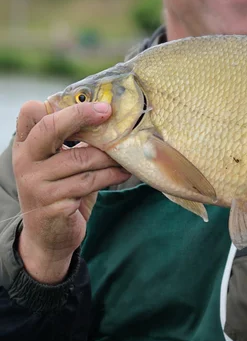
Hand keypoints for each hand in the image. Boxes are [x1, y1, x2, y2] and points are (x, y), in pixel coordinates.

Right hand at [12, 101, 130, 283]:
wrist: (49, 236)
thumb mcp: (62, 164)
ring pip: (81, 159)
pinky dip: (111, 175)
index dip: (61, 106)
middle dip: (80, 116)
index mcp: (26, 146)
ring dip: (109, 155)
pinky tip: (123, 172)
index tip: (94, 105)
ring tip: (126, 153)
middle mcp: (25, 162)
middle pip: (50, 129)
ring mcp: (37, 185)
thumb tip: (110, 117)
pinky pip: (89, 183)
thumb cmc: (62, 190)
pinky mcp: (54, 205)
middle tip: (107, 112)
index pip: (31, 114)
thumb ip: (75, 143)